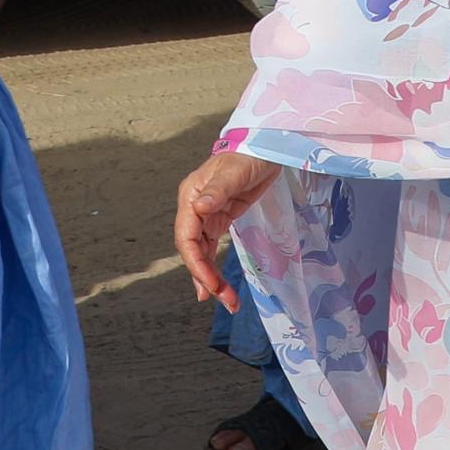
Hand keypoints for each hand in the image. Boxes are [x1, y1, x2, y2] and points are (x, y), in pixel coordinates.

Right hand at [172, 148, 286, 304]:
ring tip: (226, 302)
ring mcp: (205, 215)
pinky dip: (213, 268)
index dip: (196, 264)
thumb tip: (199, 207)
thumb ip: (217, 191)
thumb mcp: (234, 173)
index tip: (210, 284)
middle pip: (192, 250)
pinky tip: (216, 287)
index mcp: (191, 197)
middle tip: (224, 300)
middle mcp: (193, 209)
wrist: (263, 147)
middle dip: (205, 277)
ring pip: (202, 253)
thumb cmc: (247, 156)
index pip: (186, 238)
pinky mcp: (219, 219)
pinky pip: (211, 249)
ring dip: (210, 278)